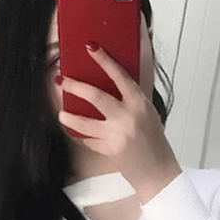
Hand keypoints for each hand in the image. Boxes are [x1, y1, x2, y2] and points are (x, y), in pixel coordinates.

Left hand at [57, 43, 181, 202]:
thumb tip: (121, 73)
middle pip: (95, 96)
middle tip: (62, 81)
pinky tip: (80, 133)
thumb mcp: (148, 112)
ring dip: (69, 117)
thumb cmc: (153, 141)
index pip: (119, 75)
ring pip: (84, 123)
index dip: (104, 60)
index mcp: (139, 103)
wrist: (157, 171)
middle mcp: (127, 117)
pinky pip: (89, 140)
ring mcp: (116, 135)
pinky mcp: (108, 151)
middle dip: (75, 86)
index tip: (91, 48)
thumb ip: (132, 94)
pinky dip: (84, 137)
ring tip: (62, 113)